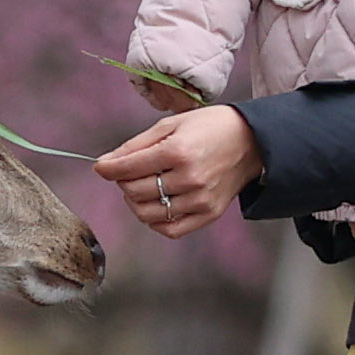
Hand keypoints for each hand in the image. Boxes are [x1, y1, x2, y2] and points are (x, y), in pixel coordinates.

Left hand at [94, 104, 263, 239]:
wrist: (252, 141)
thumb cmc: (210, 127)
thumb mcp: (171, 125)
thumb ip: (136, 145)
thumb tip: (104, 163)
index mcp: (178, 151)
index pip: (128, 168)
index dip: (108, 169)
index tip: (101, 167)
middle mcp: (189, 178)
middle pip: (135, 192)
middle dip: (122, 183)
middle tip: (127, 173)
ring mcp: (200, 199)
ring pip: (148, 213)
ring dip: (135, 201)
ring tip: (142, 187)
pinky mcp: (208, 214)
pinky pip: (170, 229)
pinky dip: (155, 220)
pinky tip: (156, 204)